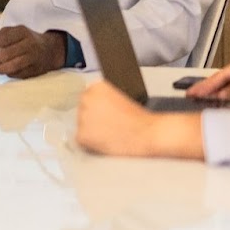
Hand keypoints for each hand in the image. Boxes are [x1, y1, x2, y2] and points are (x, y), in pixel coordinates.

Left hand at [0, 26, 65, 78]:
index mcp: (23, 32)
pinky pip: (18, 74)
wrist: (50, 50)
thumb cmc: (28, 40)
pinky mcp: (34, 71)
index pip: (5, 38)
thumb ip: (3, 34)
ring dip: (0, 68)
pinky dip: (9, 73)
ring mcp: (33, 59)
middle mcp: (29, 45)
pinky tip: (7, 70)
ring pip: (12, 66)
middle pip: (7, 54)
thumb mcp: (17, 31)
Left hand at [76, 81, 203, 159]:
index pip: (88, 97)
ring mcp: (82, 117)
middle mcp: (86, 98)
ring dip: (92, 131)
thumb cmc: (139, 119)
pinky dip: (91, 143)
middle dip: (92, 118)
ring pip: (81, 125)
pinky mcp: (82, 135)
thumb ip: (103, 98)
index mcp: (97, 86)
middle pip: (82, 110)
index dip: (98, 108)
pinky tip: (107, 141)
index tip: (107, 114)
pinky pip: (82, 140)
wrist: (147, 133)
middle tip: (110, 125)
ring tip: (111, 133)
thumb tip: (92, 107)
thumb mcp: (120, 96)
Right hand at [187, 53, 229, 103]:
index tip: (196, 91)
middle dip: (208, 86)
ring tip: (200, 98)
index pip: (223, 74)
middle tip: (191, 94)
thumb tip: (221, 93)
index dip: (208, 84)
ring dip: (216, 92)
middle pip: (223, 78)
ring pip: (228, 85)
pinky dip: (226, 96)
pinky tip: (219, 101)